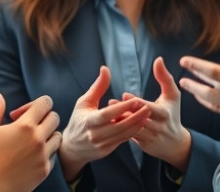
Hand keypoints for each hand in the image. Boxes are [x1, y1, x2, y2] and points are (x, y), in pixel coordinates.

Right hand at [0, 92, 61, 191]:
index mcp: (25, 126)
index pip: (45, 103)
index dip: (36, 104)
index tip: (23, 113)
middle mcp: (38, 139)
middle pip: (54, 118)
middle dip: (43, 118)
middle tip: (28, 126)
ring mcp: (43, 155)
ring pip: (57, 137)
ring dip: (47, 135)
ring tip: (31, 140)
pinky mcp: (44, 170)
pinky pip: (53, 155)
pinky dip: (46, 152)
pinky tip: (32, 155)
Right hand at [58, 66, 150, 181]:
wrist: (72, 147)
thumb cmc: (79, 120)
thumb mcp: (84, 102)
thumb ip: (98, 87)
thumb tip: (105, 68)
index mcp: (88, 121)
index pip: (107, 114)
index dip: (122, 108)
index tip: (136, 99)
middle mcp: (95, 134)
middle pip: (118, 126)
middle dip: (135, 117)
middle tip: (147, 107)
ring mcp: (101, 144)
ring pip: (123, 134)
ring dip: (137, 124)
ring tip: (148, 114)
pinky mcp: (107, 150)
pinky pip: (122, 140)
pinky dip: (132, 132)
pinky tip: (141, 123)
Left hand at [113, 57, 191, 170]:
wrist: (175, 144)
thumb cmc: (172, 114)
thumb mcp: (172, 96)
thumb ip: (165, 78)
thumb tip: (158, 59)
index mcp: (164, 113)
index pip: (148, 107)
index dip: (135, 102)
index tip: (124, 95)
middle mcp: (158, 127)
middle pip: (138, 118)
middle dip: (124, 111)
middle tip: (111, 103)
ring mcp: (151, 137)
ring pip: (132, 129)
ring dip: (120, 121)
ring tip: (108, 112)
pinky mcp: (144, 145)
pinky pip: (130, 137)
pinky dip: (121, 129)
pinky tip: (112, 122)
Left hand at [179, 24, 219, 137]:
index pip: (215, 72)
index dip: (197, 66)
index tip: (184, 60)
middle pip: (208, 86)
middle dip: (193, 78)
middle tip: (181, 70)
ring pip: (211, 100)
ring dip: (197, 91)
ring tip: (185, 84)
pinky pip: (219, 110)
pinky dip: (208, 103)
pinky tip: (201, 98)